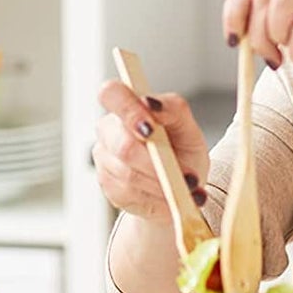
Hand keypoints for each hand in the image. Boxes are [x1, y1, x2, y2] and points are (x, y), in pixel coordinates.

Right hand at [93, 82, 210, 222]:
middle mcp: (109, 131)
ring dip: (163, 185)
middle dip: (157, 164)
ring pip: (129, 175)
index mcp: (126, 106)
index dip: (128, 111)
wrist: (181, 185)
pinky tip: (171, 197)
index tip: (150, 129)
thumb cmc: (182, 150)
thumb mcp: (188, 127)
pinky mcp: (108, 186)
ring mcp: (104, 159)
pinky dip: (157, 198)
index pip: (111, 94)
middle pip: (123, 146)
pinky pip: (130, 194)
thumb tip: (153, 105)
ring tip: (188, 189)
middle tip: (187, 177)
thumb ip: (173, 109)